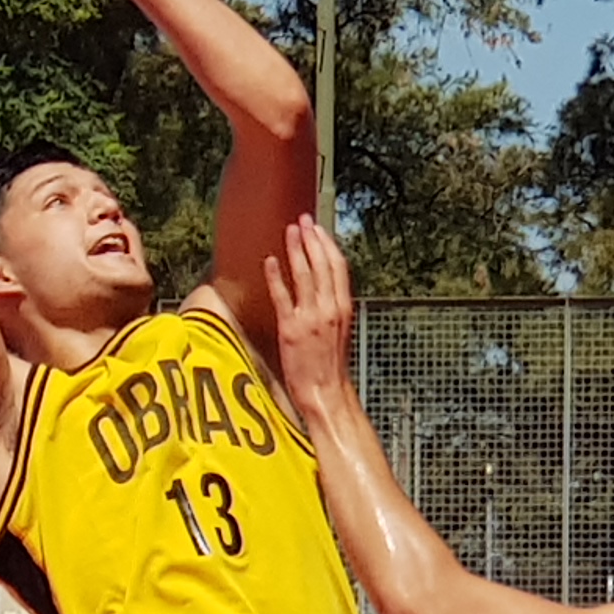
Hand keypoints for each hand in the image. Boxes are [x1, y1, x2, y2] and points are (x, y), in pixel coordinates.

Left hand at [262, 208, 356, 423]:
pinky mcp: (291, 330)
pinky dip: (276, 277)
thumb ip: (333, 308)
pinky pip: (283, 297)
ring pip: (304, 275)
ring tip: (289, 231)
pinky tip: (270, 261)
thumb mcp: (339, 331)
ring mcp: (310, 318)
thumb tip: (325, 289)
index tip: (318, 229)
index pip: (338, 267)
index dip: (327, 245)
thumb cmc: (330, 366)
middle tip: (302, 221)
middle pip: (321, 265)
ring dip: (296, 250)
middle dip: (312, 239)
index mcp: (343, 308)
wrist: (325, 392)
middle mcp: (329, 309)